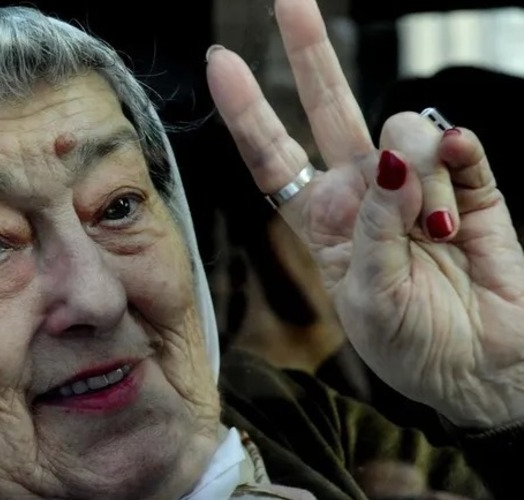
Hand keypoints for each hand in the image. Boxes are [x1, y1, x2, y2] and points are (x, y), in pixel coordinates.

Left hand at [206, 0, 523, 427]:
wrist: (479, 370)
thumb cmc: (410, 343)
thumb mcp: (369, 298)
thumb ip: (376, 228)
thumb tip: (399, 157)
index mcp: (324, 220)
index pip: (274, 156)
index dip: (247, 110)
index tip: (219, 61)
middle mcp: (363, 190)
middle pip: (330, 109)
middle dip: (309, 54)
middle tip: (291, 2)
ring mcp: (415, 183)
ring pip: (404, 132)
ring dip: (416, 179)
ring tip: (434, 238)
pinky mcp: (469, 186)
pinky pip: (462, 149)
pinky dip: (460, 159)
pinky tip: (459, 175)